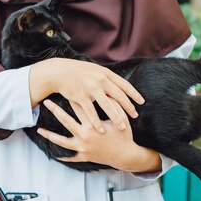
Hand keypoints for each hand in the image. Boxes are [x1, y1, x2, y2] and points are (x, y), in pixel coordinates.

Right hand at [30, 58, 144, 132]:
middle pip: (119, 95)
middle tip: (135, 116)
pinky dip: (97, 121)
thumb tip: (119, 86)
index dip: (134, 93)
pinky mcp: (80, 96)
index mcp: (105, 73)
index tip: (142, 102)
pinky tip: (101, 129)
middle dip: (128, 107)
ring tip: (122, 127)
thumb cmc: (78, 72)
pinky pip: (91, 111)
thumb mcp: (95, 71)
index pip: (124, 84)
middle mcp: (100, 80)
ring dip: (116, 117)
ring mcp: (90, 88)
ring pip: (107, 105)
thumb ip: (106, 78)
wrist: (59, 71)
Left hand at [37, 99, 160, 172]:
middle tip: (46, 102)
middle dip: (55, 110)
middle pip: (66, 120)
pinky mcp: (84, 156)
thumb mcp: (121, 118)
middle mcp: (85, 136)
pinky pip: (71, 157)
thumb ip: (114, 104)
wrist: (126, 156)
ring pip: (62, 141)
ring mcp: (83, 147)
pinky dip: (63, 156)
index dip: (71, 98)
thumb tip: (109, 91)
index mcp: (93, 125)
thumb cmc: (124, 135)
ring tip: (39, 130)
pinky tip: (53, 154)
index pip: (79, 108)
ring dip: (50, 135)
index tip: (63, 89)